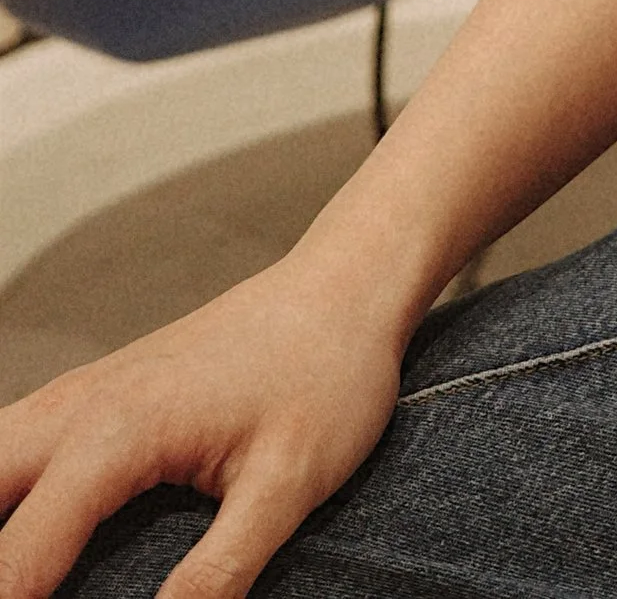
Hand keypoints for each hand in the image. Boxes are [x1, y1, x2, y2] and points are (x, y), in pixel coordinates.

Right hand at [0, 252, 406, 598]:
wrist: (342, 287)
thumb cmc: (324, 378)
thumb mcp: (287, 486)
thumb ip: (218, 572)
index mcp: (117, 432)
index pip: (21, 555)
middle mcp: (79, 406)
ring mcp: (79, 393)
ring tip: (16, 580)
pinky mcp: (91, 394)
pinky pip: (10, 444)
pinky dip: (3, 491)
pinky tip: (20, 529)